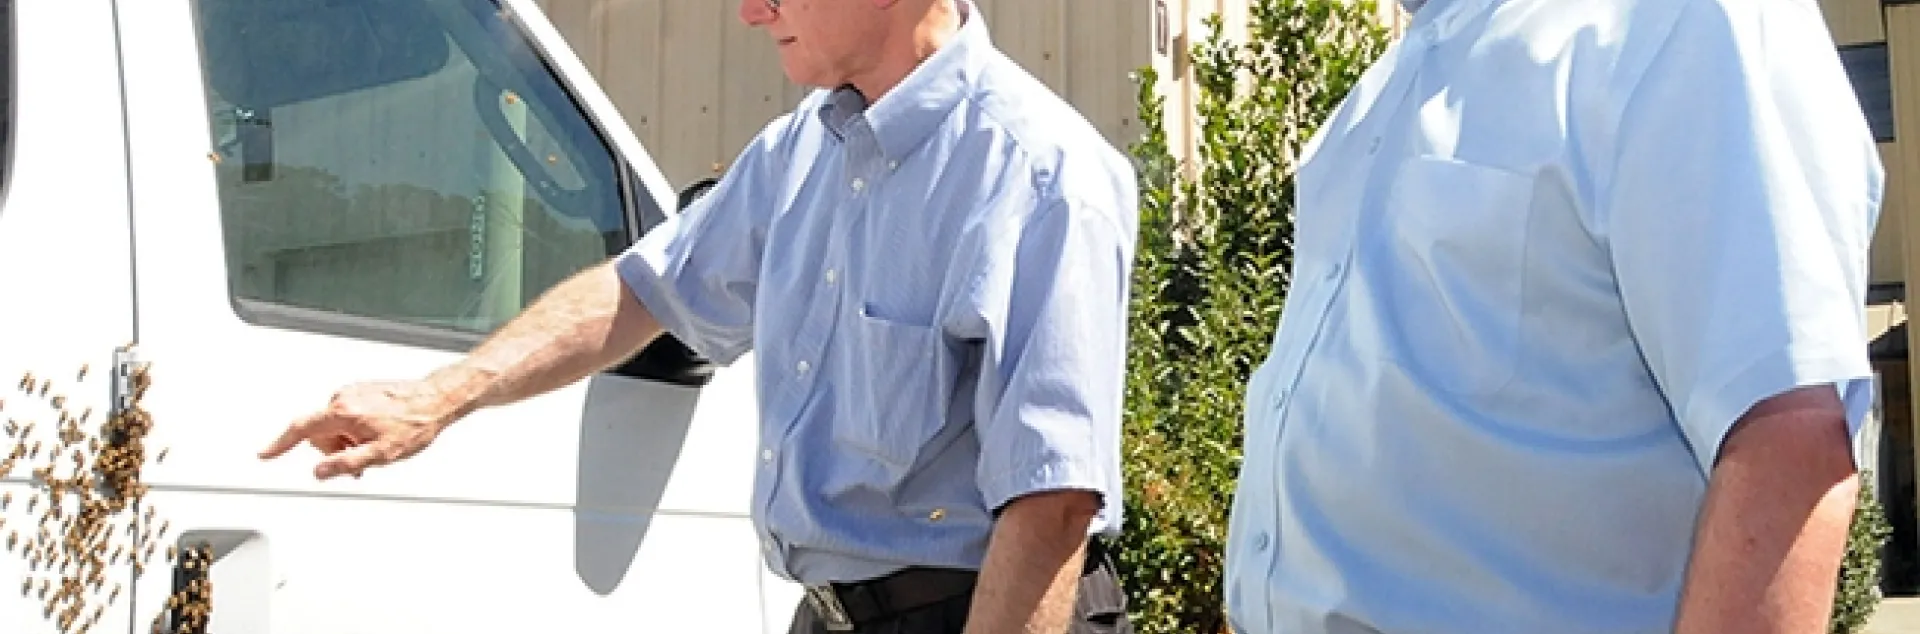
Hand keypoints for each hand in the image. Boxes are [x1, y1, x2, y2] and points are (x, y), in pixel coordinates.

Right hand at [258, 379, 458, 479]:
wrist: (437, 399)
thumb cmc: (414, 423)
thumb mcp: (382, 454)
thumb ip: (347, 464)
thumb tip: (320, 472)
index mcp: (343, 412)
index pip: (301, 429)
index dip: (280, 444)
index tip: (265, 453)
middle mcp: (343, 397)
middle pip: (320, 432)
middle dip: (335, 450)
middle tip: (362, 460)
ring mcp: (353, 392)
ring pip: (334, 425)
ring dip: (347, 440)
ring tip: (375, 446)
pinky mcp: (362, 391)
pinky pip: (347, 415)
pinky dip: (354, 429)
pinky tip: (377, 433)